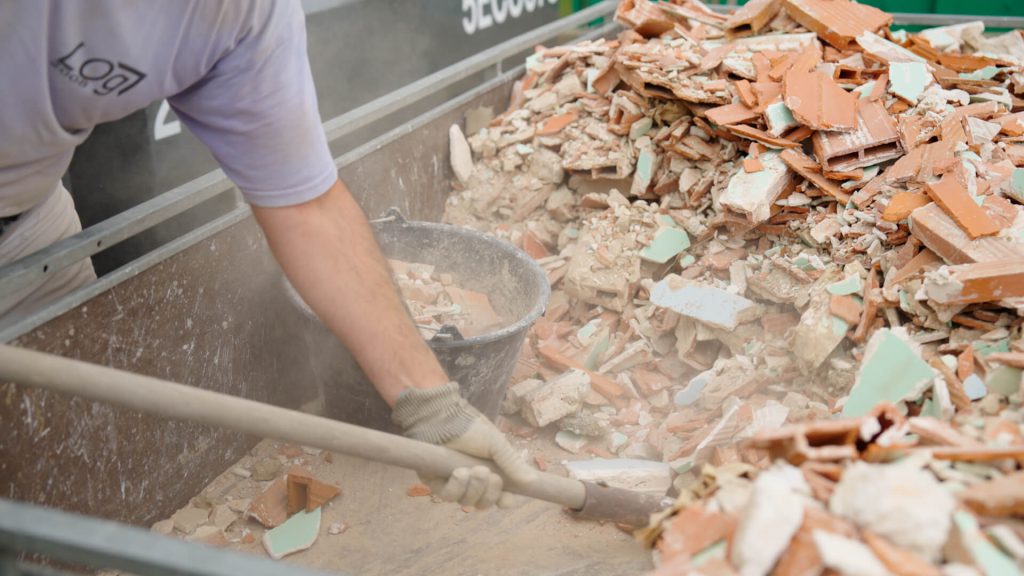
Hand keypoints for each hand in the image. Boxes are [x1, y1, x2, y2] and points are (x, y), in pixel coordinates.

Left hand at [392, 382, 535, 508]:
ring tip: (474, 470)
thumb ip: (512, 463)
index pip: (500, 497)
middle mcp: (473, 482)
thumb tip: (532, 480)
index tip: (507, 500)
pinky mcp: (436, 483)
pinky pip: (448, 496)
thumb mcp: (497, 444)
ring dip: (474, 488)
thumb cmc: (471, 427)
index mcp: (491, 473)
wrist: (443, 417)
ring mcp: (455, 484)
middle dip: (490, 493)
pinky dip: (457, 487)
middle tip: (490, 475)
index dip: (504, 501)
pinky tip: (459, 472)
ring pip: (467, 502)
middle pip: (484, 503)